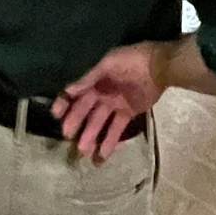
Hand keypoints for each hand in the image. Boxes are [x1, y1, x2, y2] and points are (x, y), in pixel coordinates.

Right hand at [52, 42, 164, 161]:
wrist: (159, 66)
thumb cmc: (131, 60)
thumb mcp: (108, 64)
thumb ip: (89, 78)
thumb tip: (68, 90)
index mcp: (94, 79)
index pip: (75, 92)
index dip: (65, 103)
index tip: (56, 115)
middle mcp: (101, 93)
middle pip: (85, 110)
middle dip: (75, 123)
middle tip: (68, 137)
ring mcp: (114, 104)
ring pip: (99, 122)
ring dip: (91, 135)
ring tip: (84, 151)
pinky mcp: (128, 113)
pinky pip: (117, 128)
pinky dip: (111, 141)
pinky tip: (103, 154)